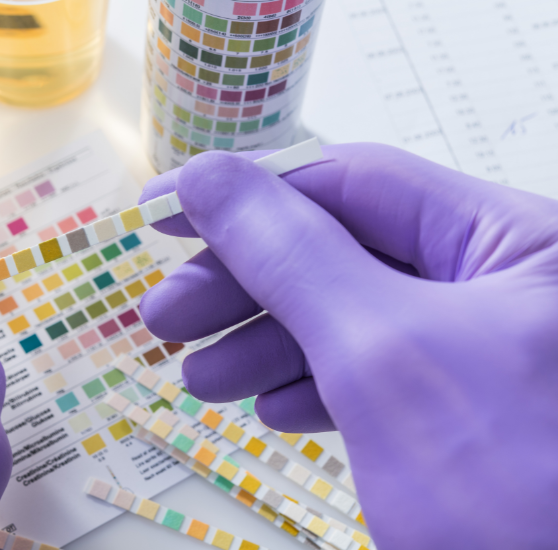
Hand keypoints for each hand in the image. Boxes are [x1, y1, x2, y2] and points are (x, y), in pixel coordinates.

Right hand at [138, 144, 557, 548]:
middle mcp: (500, 285)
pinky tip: (271, 409)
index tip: (162, 209)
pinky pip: (369, 379)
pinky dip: (311, 388)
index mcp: (511, 240)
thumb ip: (292, 256)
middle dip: (246, 284)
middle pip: (343, 253)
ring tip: (199, 379)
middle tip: (165, 317)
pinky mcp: (461, 416)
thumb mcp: (382, 356)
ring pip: (346, 320)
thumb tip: (207, 177)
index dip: (249, 193)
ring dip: (264, 344)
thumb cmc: (509, 488)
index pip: (355, 183)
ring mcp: (481, 353)